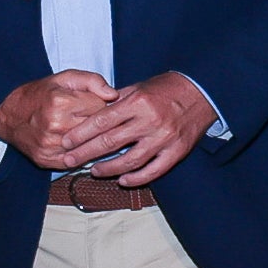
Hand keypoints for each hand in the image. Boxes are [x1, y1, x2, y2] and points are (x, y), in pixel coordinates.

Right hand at [0, 71, 115, 170]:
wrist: (9, 114)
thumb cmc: (41, 94)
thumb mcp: (65, 78)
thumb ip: (92, 81)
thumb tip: (114, 95)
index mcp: (61, 102)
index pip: (101, 110)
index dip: (101, 107)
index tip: (94, 105)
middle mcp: (55, 126)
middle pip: (96, 131)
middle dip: (97, 125)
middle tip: (89, 118)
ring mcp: (50, 146)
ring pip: (88, 148)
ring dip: (89, 141)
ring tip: (81, 130)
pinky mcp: (47, 160)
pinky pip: (75, 162)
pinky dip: (78, 154)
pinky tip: (74, 145)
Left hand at [52, 71, 218, 186]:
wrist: (202, 91)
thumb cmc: (165, 88)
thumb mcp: (138, 87)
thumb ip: (115, 101)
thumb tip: (90, 111)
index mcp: (137, 103)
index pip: (101, 121)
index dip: (81, 134)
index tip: (65, 142)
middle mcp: (149, 121)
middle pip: (110, 143)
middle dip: (85, 153)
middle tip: (69, 161)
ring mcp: (164, 138)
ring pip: (130, 161)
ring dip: (108, 169)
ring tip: (93, 171)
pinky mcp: (177, 151)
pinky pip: (153, 171)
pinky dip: (136, 178)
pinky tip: (122, 180)